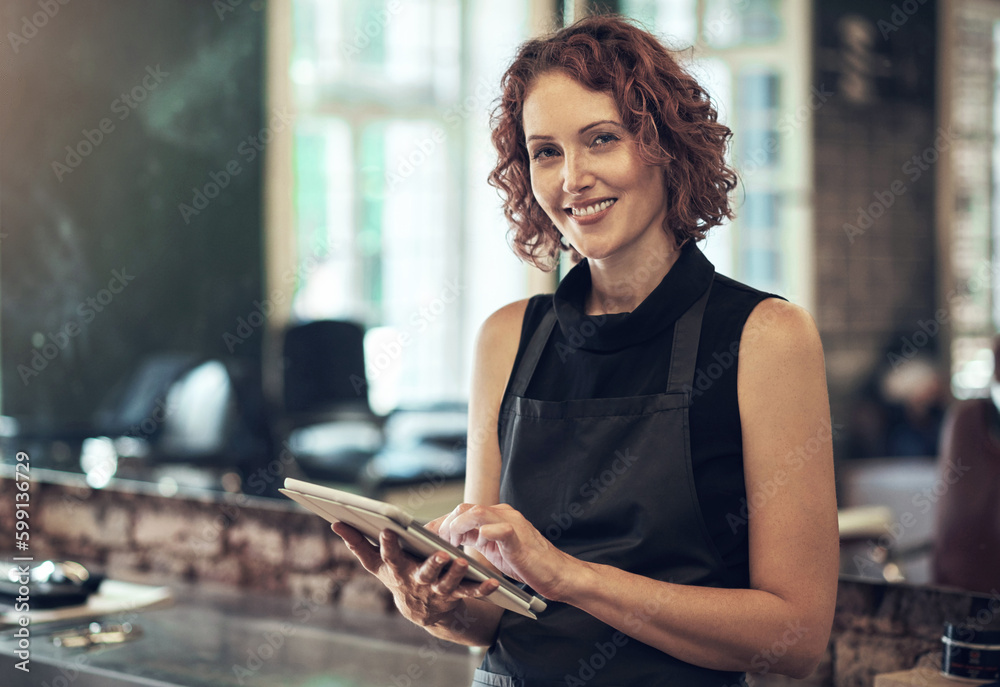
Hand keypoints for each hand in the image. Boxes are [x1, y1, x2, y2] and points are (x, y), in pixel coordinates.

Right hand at [331, 522, 498, 626]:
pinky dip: (482, 588)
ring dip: (456, 574)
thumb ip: (358, 545)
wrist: (421, 611)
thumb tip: (335, 524)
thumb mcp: (376, 565)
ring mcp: (437, 590)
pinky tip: (494, 581)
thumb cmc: (397, 577)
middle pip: (424, 573)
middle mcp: (417, 582)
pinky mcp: (455, 595)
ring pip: (448, 583)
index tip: (387, 530)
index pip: (389, 557)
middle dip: (431, 565)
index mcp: (397, 571)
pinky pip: (471, 593)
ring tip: (464, 563)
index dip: (387, 545)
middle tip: (439, 554)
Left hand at [436, 503, 576, 600]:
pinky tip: (477, 541)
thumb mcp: (494, 549)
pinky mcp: (519, 539)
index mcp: (496, 516)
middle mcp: (503, 514)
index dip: (442, 521)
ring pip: (478, 513)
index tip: (424, 533)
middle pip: (466, 508)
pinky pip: (501, 530)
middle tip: (437, 543)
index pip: (463, 511)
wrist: (556, 573)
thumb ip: (476, 539)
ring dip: (458, 527)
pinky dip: (487, 533)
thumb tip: (451, 539)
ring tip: (451, 543)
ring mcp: (512, 524)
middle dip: (446, 524)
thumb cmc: (526, 563)